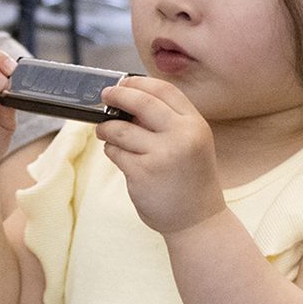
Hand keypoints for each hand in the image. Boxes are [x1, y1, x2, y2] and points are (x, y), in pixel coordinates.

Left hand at [95, 77, 225, 233]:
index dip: (140, 83)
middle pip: (142, 102)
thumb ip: (167, 122)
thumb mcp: (190, 144)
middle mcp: (181, 136)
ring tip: (105, 131)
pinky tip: (118, 155)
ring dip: (107, 128)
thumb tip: (128, 100)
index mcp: (195, 125)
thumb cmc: (190, 179)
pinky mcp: (142, 173)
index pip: (165, 90)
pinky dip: (111, 150)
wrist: (197, 221)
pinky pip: (115, 152)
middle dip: (118, 95)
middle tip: (105, 95)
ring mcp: (162, 155)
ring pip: (121, 129)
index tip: (124, 82)